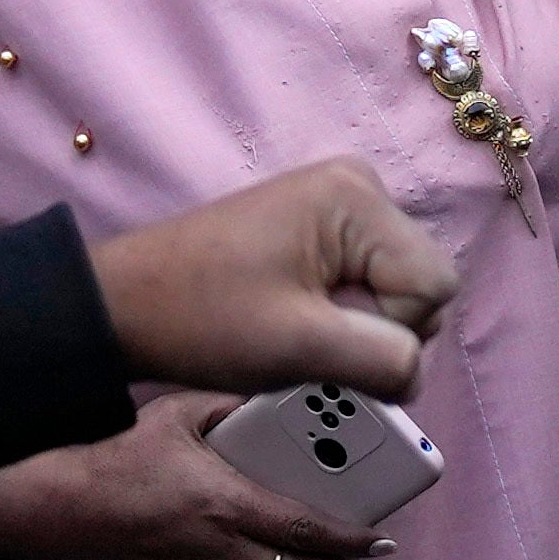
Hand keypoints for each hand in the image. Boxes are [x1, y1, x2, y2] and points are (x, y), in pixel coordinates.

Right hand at [0, 396, 384, 559]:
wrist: (62, 508)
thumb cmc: (118, 458)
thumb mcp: (176, 414)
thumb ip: (230, 406)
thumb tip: (268, 402)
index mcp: (227, 502)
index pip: (307, 529)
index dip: (351, 540)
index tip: (378, 541)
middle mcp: (221, 550)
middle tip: (355, 558)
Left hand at [86, 156, 456, 396]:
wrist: (124, 304)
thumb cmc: (201, 318)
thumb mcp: (300, 347)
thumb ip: (383, 362)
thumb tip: (414, 374)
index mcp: (357, 197)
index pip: (434, 286)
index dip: (394, 332)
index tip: (327, 340)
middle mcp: (360, 186)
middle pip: (420, 286)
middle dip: (377, 332)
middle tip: (309, 342)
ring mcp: (341, 205)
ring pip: (396, 292)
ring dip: (357, 330)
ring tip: (296, 335)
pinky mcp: (322, 229)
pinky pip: (367, 285)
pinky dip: (341, 318)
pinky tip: (296, 325)